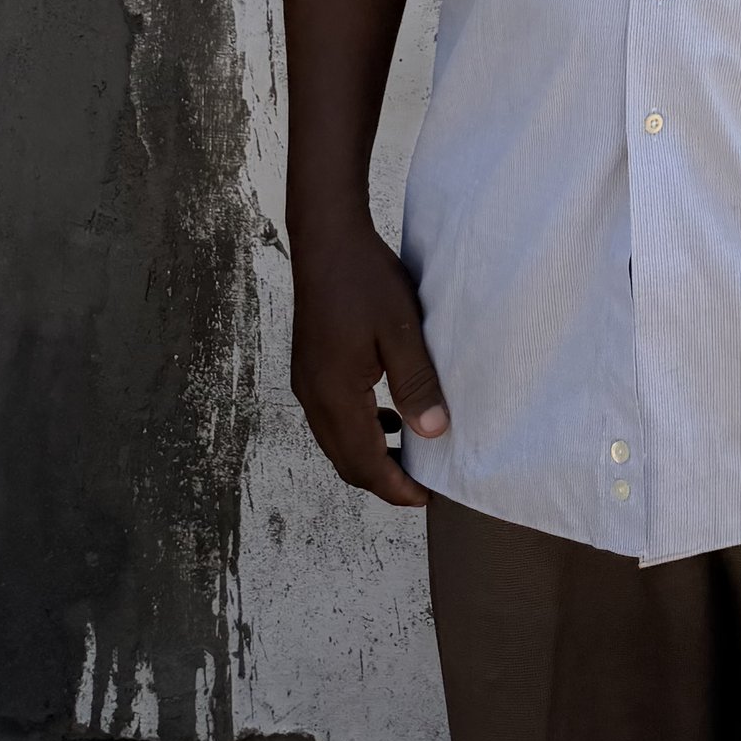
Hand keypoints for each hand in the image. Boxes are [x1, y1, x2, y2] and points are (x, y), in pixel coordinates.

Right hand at [290, 213, 448, 507]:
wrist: (326, 241)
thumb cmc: (365, 280)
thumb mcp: (401, 329)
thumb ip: (416, 382)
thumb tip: (433, 433)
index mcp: (335, 395)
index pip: (363, 463)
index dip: (394, 488)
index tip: (426, 499)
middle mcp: (314, 398)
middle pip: (345, 461)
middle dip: (381, 480)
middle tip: (421, 485)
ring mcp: (307, 383)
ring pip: (336, 441)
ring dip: (369, 456)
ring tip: (409, 454)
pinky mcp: (309, 368)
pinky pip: (332, 417)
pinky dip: (359, 429)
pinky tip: (386, 414)